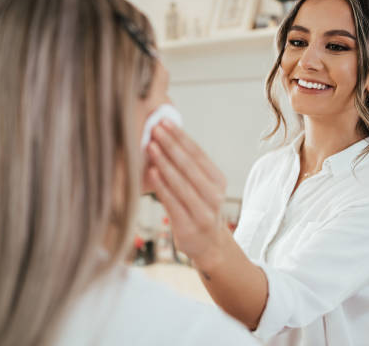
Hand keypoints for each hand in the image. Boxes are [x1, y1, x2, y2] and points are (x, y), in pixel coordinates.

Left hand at [146, 120, 227, 269]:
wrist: (209, 245)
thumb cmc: (198, 208)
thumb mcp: (201, 187)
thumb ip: (187, 168)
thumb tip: (163, 137)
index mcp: (218, 180)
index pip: (198, 154)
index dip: (180, 137)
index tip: (164, 122)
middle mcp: (215, 195)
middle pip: (190, 166)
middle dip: (170, 145)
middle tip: (154, 129)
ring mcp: (204, 212)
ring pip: (182, 183)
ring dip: (164, 163)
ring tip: (150, 146)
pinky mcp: (189, 227)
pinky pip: (173, 202)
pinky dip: (162, 187)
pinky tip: (151, 173)